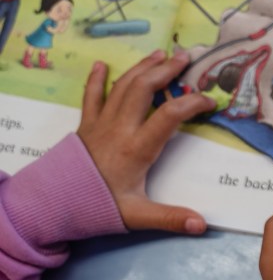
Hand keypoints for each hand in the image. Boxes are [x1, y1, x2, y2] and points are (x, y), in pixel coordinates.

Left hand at [77, 51, 215, 233]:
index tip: (210, 102)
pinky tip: (101, 65)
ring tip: (160, 54)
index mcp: (137, 147)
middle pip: (144, 88)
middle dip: (166, 69)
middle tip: (185, 57)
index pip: (171, 115)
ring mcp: (101, 123)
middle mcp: (120, 128)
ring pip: (123, 86)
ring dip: (142, 68)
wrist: (54, 205)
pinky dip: (96, 79)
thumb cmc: (99, 207)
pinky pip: (91, 96)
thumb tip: (201, 225)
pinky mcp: (86, 125)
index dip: (193, 103)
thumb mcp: (138, 216)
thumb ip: (171, 218)